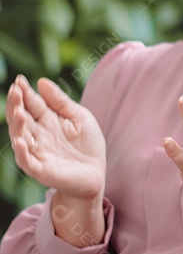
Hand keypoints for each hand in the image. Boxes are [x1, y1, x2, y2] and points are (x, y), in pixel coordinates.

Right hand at [6, 75, 105, 199]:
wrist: (96, 173)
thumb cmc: (88, 144)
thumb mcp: (79, 116)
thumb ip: (60, 101)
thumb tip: (41, 81)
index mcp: (47, 121)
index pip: (32, 104)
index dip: (25, 93)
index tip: (20, 80)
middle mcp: (38, 135)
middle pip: (22, 119)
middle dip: (17, 105)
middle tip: (15, 90)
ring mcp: (38, 152)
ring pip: (21, 137)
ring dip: (17, 125)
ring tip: (18, 111)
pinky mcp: (41, 169)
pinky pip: (27, 161)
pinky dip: (22, 152)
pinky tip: (20, 141)